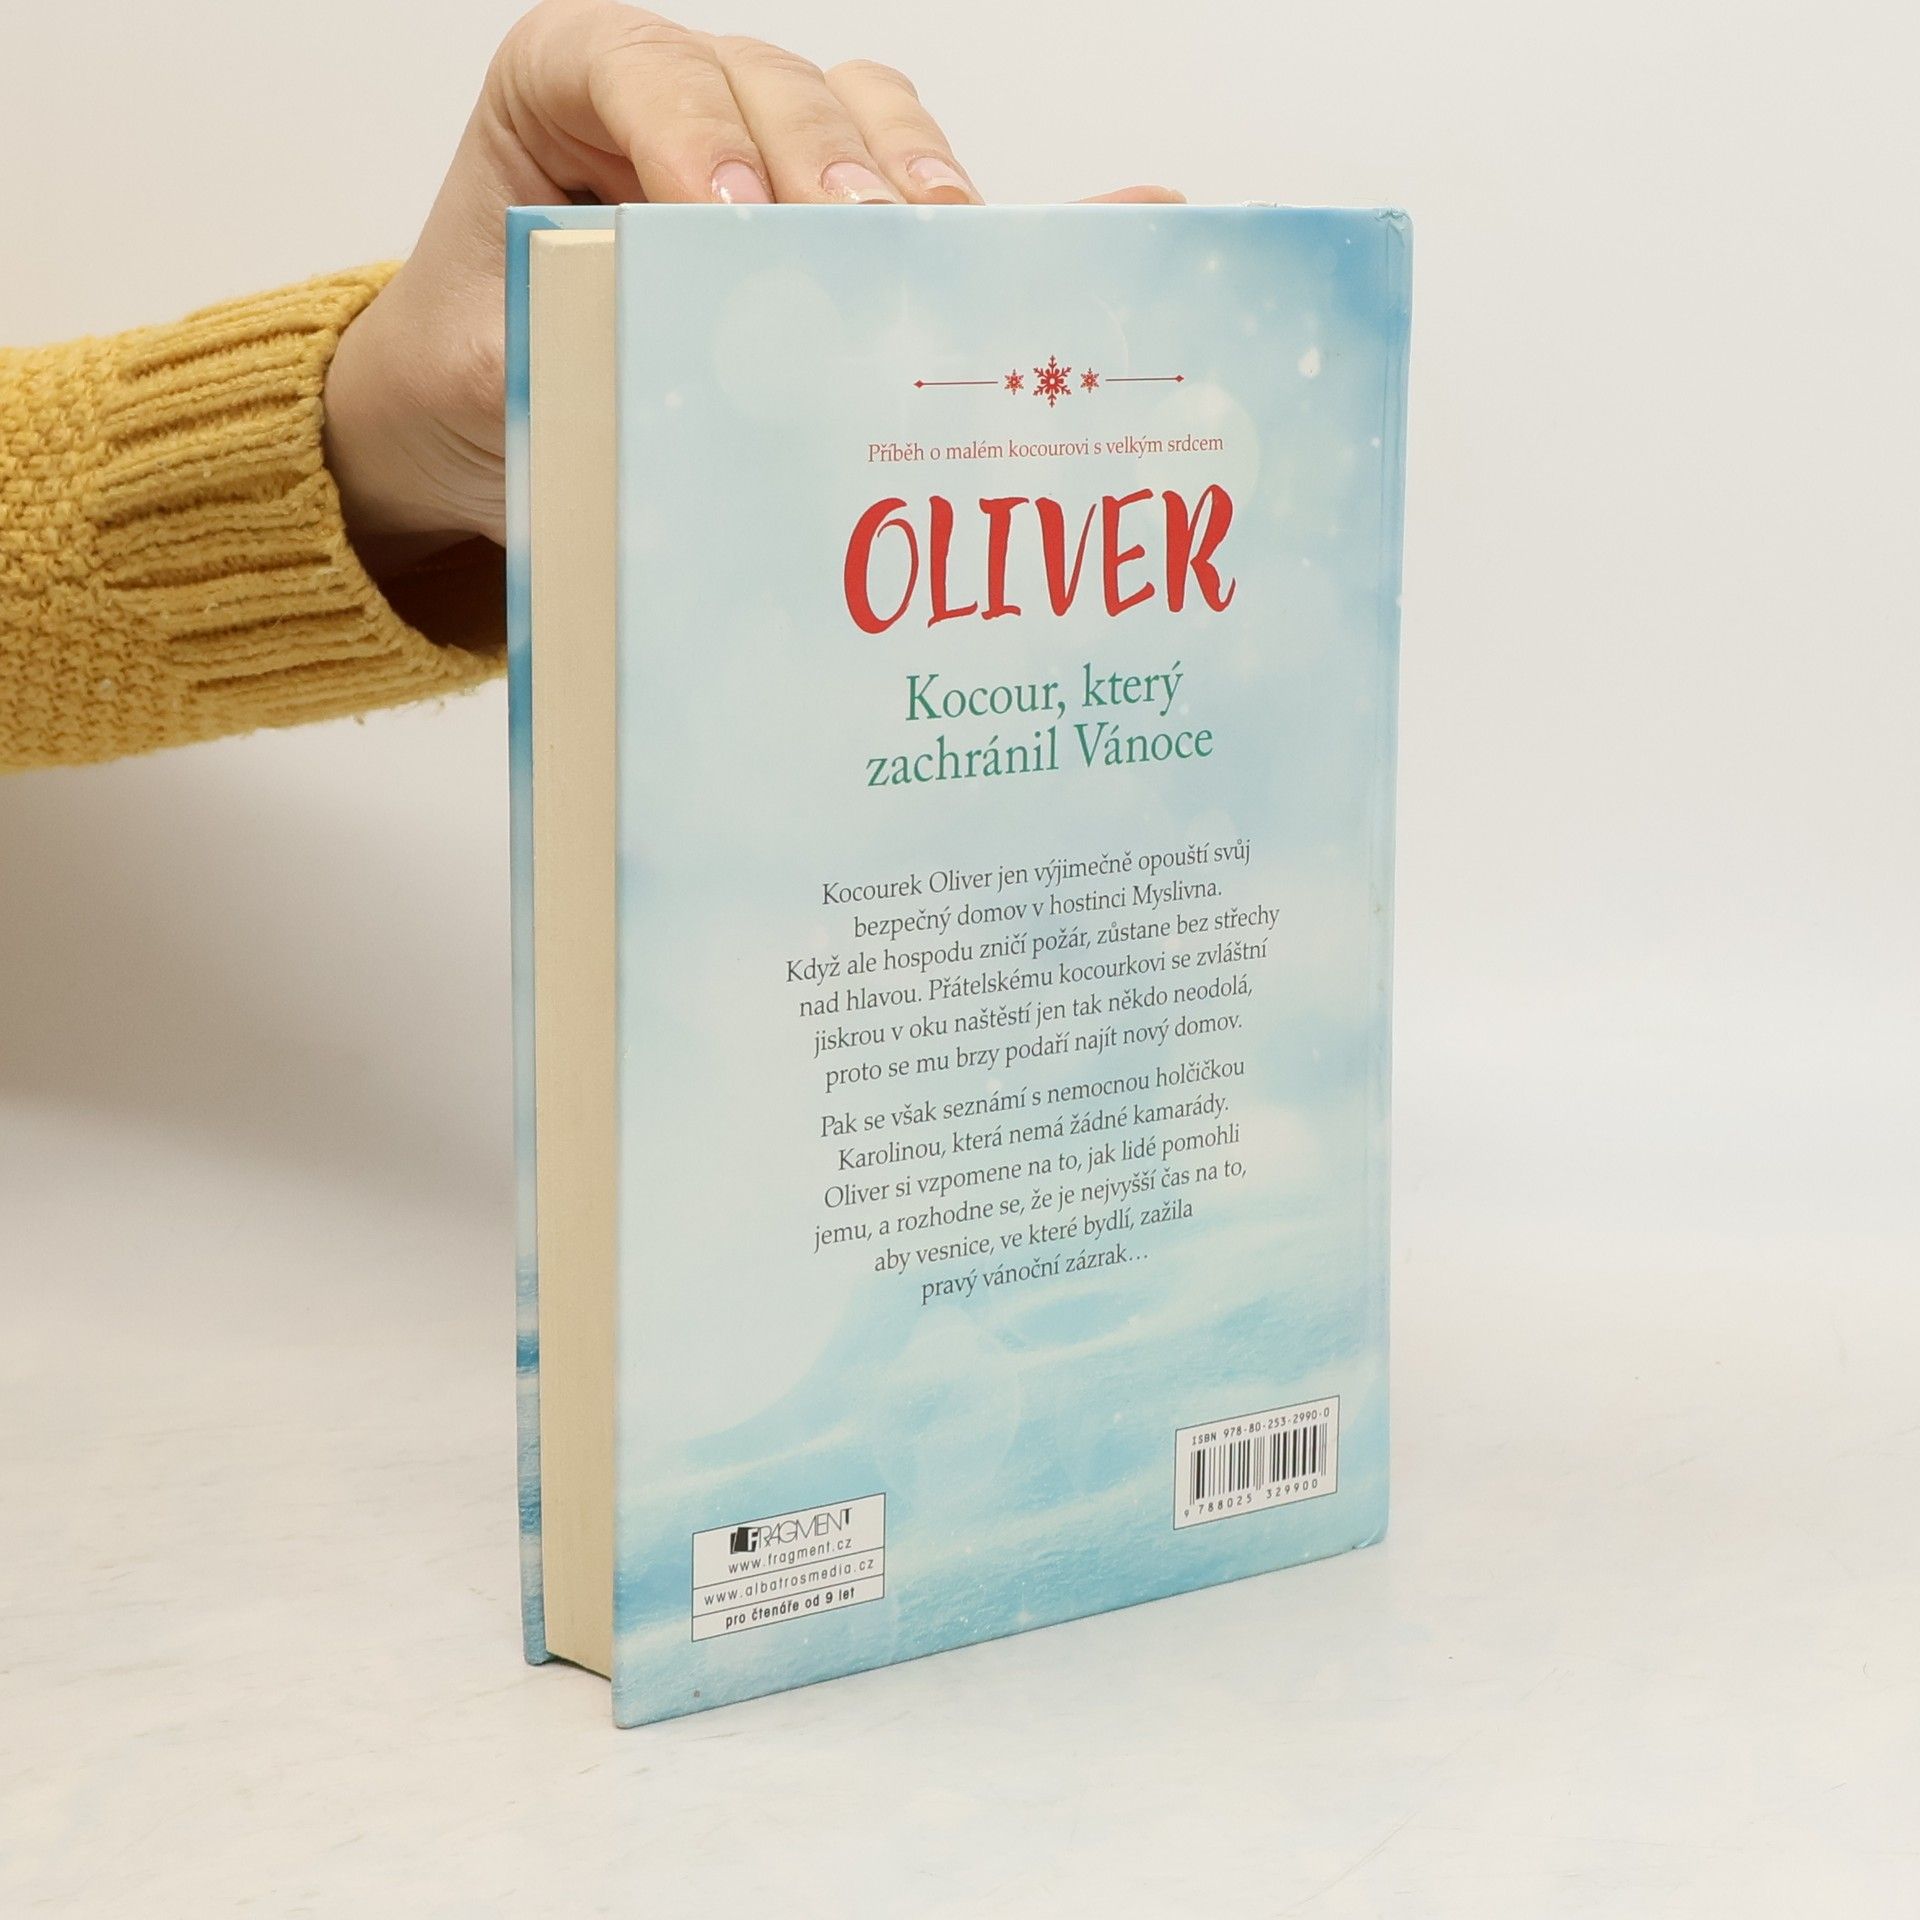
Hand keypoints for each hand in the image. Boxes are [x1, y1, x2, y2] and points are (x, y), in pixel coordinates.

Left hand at [322, 0, 1181, 569]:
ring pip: (857, 115)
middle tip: (863, 240)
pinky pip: (900, 182)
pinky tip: (988, 261)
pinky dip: (945, 221)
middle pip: (772, 87)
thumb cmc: (472, 371)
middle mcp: (673, 96)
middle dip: (824, 162)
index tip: (727, 218)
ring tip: (940, 244)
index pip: (637, 68)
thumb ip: (562, 347)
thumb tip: (665, 364)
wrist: (477, 420)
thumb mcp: (488, 369)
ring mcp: (761, 146)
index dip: (693, 127)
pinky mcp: (818, 214)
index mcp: (560, 88)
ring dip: (906, 179)